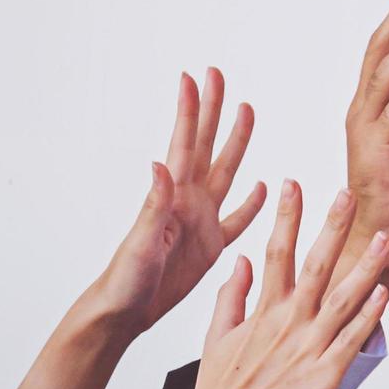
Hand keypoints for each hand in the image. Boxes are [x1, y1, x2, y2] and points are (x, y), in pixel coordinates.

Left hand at [92, 68, 269, 331]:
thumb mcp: (140, 242)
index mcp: (173, 196)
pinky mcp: (211, 245)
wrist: (124, 312)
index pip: (185, 143)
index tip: (195, 76)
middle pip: (206, 144)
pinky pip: (238, 218)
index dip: (191, 109)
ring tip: (246, 112)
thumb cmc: (124, 280)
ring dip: (236, 142)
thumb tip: (160, 163)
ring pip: (226, 171)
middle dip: (213, 110)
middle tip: (218, 76)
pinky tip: (264, 188)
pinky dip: (252, 202)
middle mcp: (188, 200)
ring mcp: (201, 220)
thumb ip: (154, 204)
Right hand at [153, 182, 388, 388]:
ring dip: (365, 265)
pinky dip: (370, 315)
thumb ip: (232, 294)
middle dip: (333, 227)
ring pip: (343, 297)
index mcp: (266, 309)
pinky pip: (353, 339)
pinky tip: (386, 292)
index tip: (294, 183)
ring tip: (385, 236)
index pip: (277, 251)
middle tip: (349, 192)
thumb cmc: (222, 387)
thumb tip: (240, 258)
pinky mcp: (326, 373)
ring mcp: (309, 346)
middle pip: (315, 264)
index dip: (287, 216)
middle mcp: (289, 321)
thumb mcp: (219, 335)